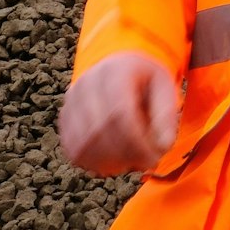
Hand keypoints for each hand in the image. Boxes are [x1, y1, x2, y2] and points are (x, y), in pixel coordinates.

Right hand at [58, 51, 178, 176]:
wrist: (116, 65)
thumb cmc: (144, 79)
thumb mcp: (164, 86)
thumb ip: (166, 114)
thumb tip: (163, 146)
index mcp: (116, 71)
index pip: (119, 113)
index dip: (136, 143)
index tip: (153, 159)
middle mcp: (87, 83)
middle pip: (99, 131)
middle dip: (124, 155)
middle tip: (145, 163)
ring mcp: (71, 101)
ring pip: (83, 144)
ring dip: (109, 162)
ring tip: (131, 161)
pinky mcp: (64, 117)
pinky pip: (73, 150)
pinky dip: (93, 162)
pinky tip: (113, 160)